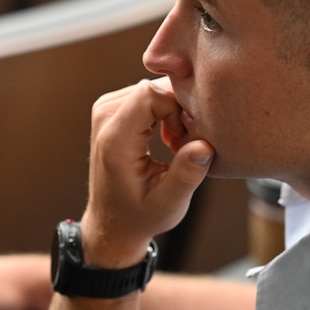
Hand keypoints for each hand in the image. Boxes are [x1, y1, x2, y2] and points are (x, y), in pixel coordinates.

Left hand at [81, 78, 214, 266]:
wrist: (112, 222)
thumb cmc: (140, 216)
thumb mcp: (169, 204)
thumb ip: (186, 174)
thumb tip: (205, 146)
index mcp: (114, 140)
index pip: (150, 94)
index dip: (177, 110)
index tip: (183, 142)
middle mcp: (104, 117)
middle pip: (153, 87)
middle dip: (179, 110)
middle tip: (184, 145)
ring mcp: (105, 109)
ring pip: (153, 87)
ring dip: (174, 112)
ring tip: (177, 146)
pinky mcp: (112, 107)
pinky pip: (148, 93)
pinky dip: (165, 111)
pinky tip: (168, 138)